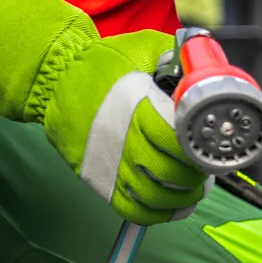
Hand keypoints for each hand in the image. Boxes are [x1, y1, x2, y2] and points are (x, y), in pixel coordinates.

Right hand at [42, 30, 211, 224]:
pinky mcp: (100, 182)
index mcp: (140, 108)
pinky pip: (135, 211)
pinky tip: (174, 205)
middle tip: (205, 166)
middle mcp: (126, 141)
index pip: (182, 141)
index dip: (201, 148)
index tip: (209, 144)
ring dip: (184, 196)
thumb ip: (177, 57)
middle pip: (175, 174)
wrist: (52, 79)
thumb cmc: (101, 64)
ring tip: (194, 186)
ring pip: (158, 197)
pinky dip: (160, 214)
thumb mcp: (142, 48)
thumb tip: (207, 65)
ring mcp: (112, 165)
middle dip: (198, 174)